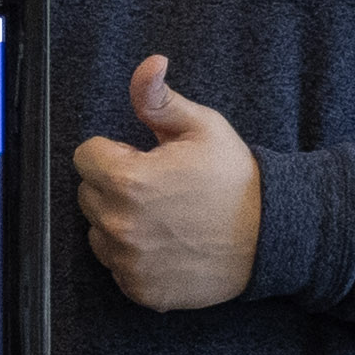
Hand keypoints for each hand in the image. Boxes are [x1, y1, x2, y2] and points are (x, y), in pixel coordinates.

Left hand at [73, 56, 268, 308]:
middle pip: (88, 195)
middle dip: (113, 186)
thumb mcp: (202, 127)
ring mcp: (129, 263)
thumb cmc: (234, 178)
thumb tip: (149, 63)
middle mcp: (120, 225)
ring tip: (161, 217)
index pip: (85, 157)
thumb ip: (159, 98)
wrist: (270, 236)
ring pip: (98, 233)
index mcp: (128, 180)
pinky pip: (116, 267)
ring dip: (119, 222)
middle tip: (157, 187)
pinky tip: (166, 244)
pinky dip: (133, 257)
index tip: (143, 158)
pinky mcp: (140, 291)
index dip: (115, 152)